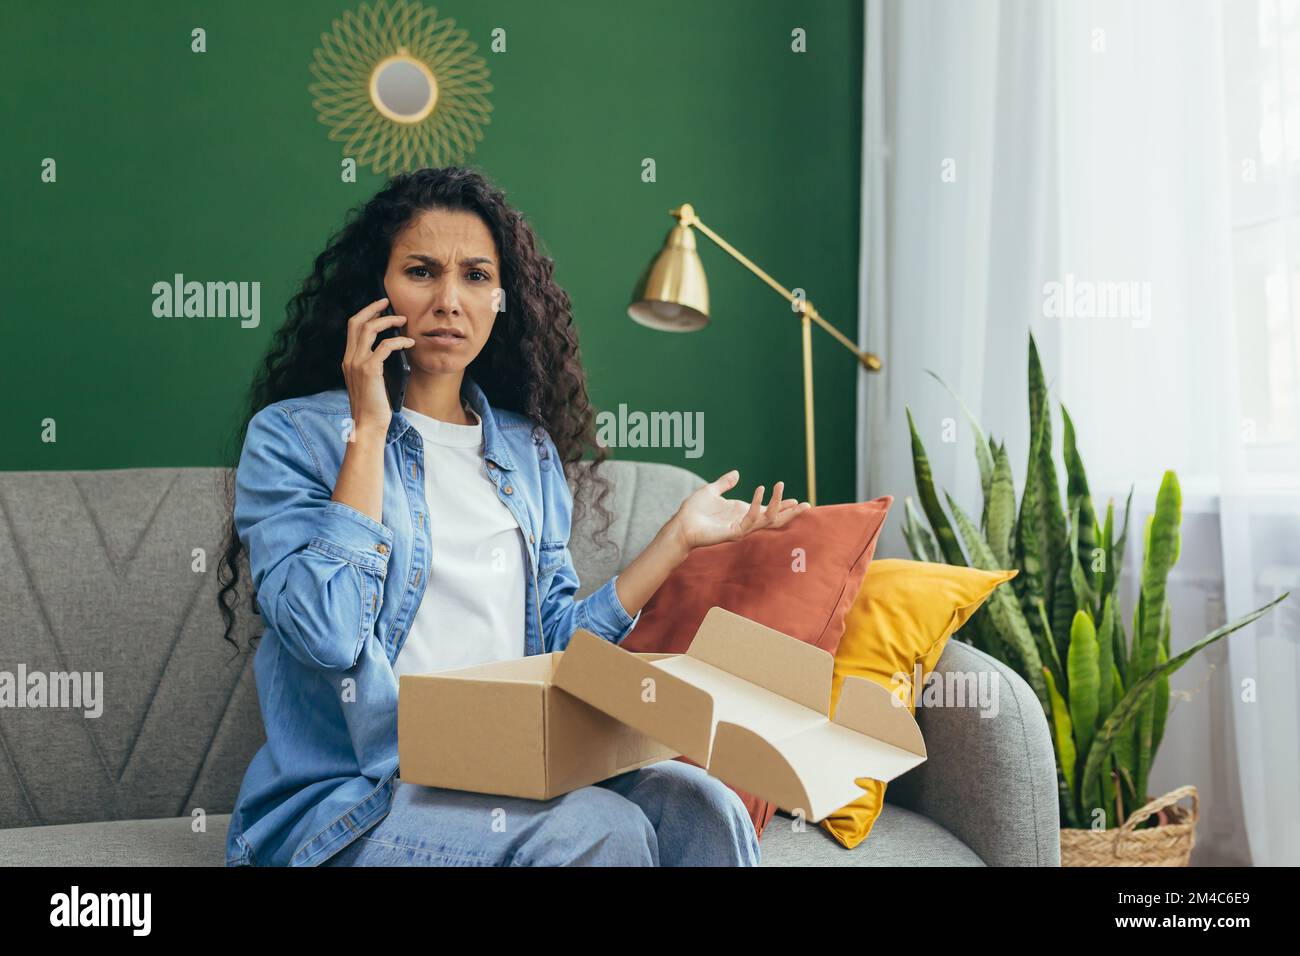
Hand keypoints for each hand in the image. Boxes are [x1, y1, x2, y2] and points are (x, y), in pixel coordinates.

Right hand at [341, 297, 414, 435]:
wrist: (367, 424)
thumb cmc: (373, 406)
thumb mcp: (369, 382)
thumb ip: (373, 365)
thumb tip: (390, 350)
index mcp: (348, 360)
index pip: (352, 328)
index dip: (365, 313)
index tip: (379, 307)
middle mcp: (349, 358)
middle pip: (356, 322)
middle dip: (372, 308)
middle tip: (388, 303)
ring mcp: (357, 363)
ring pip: (369, 329)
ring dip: (388, 321)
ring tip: (403, 321)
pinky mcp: (369, 370)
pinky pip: (385, 346)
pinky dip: (399, 341)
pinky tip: (409, 343)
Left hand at [671, 470, 811, 551]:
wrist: (681, 524)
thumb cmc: (694, 511)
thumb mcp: (711, 491)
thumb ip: (725, 483)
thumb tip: (737, 473)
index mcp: (742, 512)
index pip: (768, 509)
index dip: (782, 504)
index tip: (796, 499)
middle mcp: (744, 520)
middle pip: (774, 518)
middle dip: (790, 512)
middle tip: (807, 504)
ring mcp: (741, 528)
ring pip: (767, 519)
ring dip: (778, 504)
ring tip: (783, 488)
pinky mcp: (734, 532)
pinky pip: (751, 519)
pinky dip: (757, 505)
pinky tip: (761, 490)